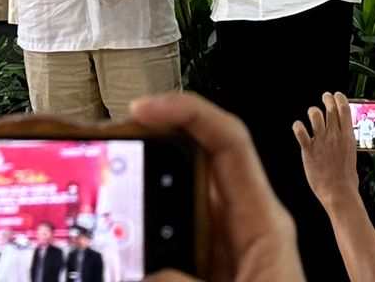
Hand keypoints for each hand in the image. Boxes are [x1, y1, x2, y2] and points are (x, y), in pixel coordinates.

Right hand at [131, 92, 302, 281]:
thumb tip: (146, 272)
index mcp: (265, 223)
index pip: (230, 142)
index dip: (190, 113)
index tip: (146, 108)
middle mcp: (243, 225)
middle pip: (196, 165)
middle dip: (155, 145)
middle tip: (113, 142)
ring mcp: (224, 245)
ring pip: (177, 200)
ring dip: (144, 189)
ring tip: (109, 179)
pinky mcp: (208, 266)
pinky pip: (171, 236)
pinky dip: (144, 229)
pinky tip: (120, 233)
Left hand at [291, 92, 358, 209]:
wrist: (338, 193)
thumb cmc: (346, 180)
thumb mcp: (351, 156)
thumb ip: (345, 144)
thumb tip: (343, 139)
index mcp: (348, 137)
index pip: (345, 110)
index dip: (340, 99)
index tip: (337, 95)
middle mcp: (334, 136)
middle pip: (330, 108)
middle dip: (327, 99)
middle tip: (325, 97)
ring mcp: (321, 141)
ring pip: (315, 114)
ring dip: (313, 111)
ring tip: (312, 114)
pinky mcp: (309, 149)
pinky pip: (300, 131)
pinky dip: (298, 126)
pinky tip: (298, 127)